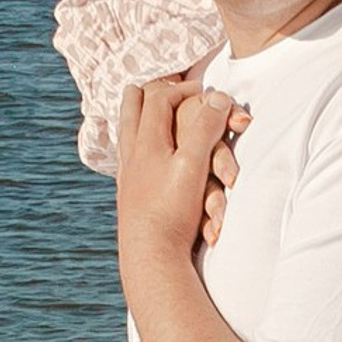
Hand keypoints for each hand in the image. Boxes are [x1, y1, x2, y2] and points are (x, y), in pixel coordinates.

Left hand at [115, 75, 242, 263]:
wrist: (151, 255)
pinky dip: (129, 149)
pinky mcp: (129, 198)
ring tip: (133, 111)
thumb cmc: (173, 210)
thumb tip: (217, 96)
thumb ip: (205, 127)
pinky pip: (124, 162)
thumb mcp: (194, 163)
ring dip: (132, 118)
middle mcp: (132, 155)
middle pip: (132, 112)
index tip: (200, 89)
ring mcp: (127, 176)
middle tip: (152, 86)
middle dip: (145, 95)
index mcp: (148, 142)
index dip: (182, 89)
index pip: (160, 99)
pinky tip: (133, 158)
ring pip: (125, 135)